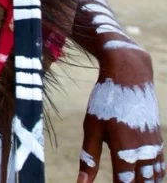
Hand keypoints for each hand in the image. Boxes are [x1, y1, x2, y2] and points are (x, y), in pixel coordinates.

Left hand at [78, 52, 163, 182]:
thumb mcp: (91, 128)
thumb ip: (88, 158)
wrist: (129, 76)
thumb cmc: (105, 102)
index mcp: (124, 151)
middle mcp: (143, 152)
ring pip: (155, 177)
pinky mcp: (157, 140)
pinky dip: (156, 176)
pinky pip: (160, 165)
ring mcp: (153, 146)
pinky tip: (150, 179)